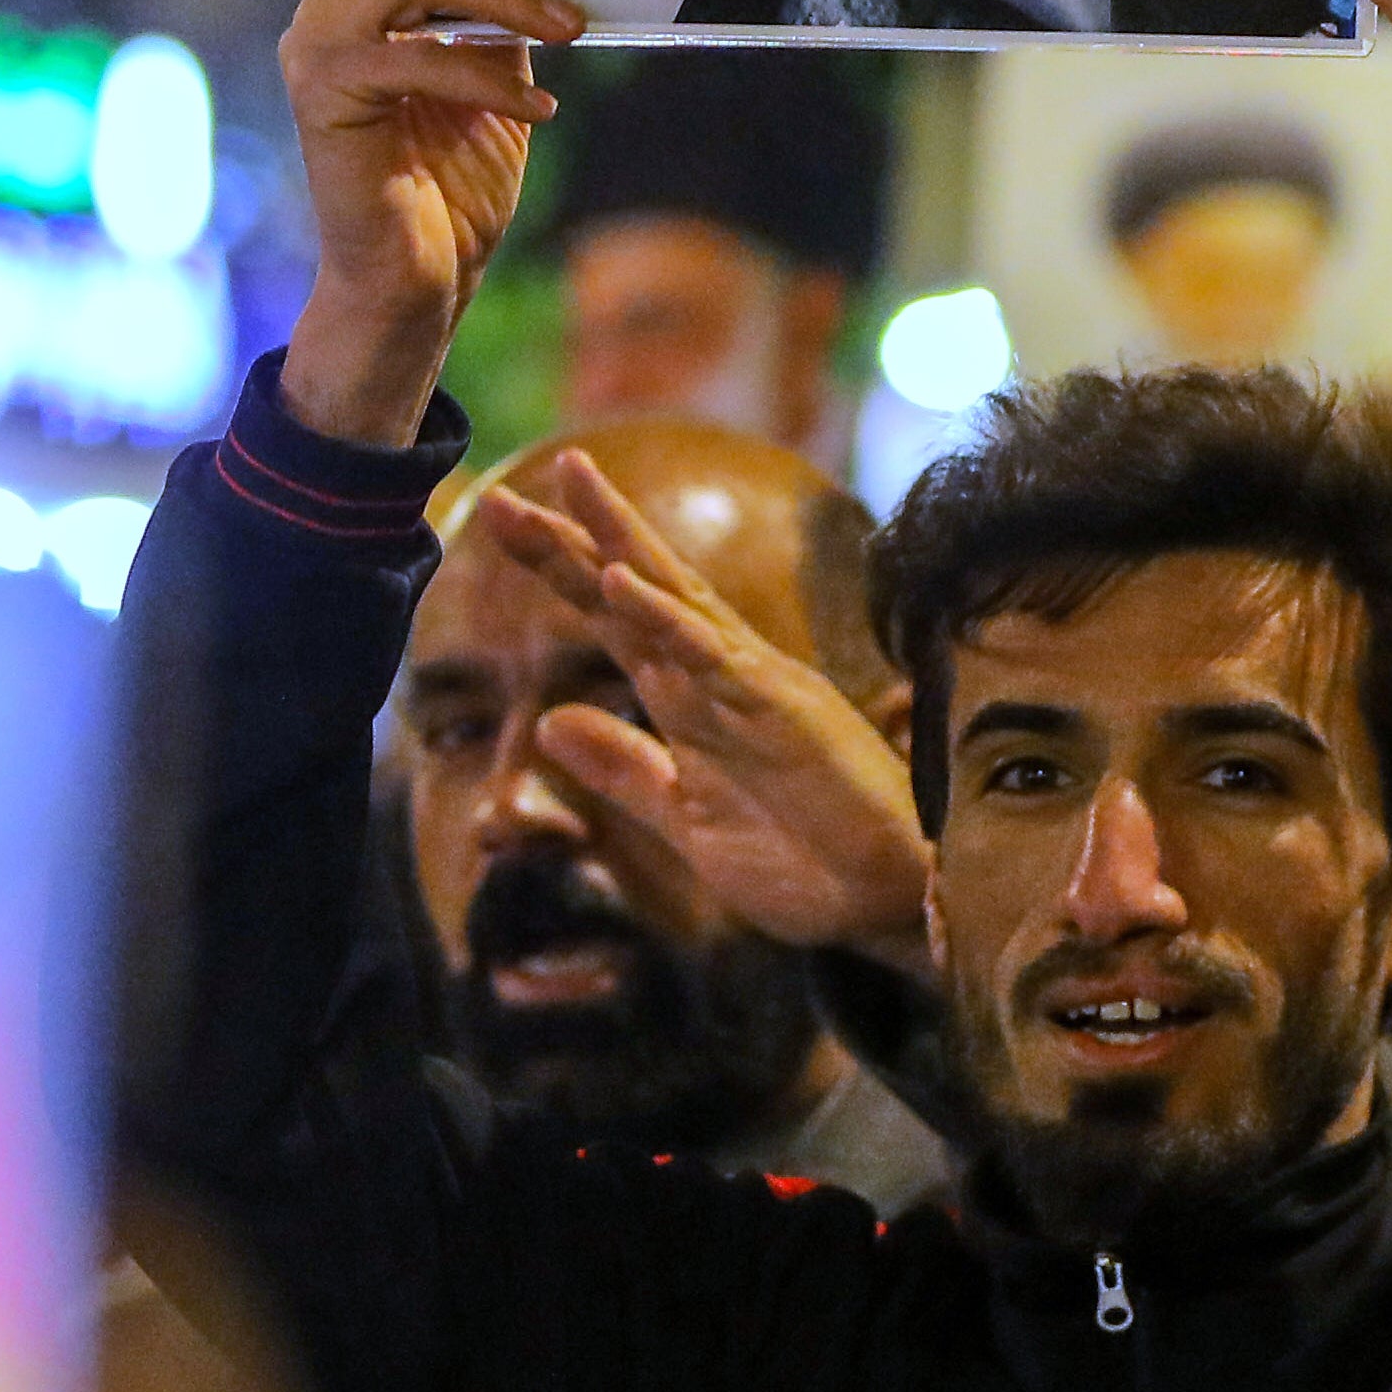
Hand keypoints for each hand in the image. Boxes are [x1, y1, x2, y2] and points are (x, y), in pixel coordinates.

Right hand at [275, 0, 581, 446]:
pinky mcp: (331, 103)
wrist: (416, 281)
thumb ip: (501, 17)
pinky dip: (488, 75)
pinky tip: (540, 105)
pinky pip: (417, 59)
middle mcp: (330, 7)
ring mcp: (323, 52)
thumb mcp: (497, 79)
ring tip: (568, 30)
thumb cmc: (456, 181)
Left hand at [475, 452, 934, 969]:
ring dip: (616, 545)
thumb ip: (624, 769)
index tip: (503, 517)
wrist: (888, 903)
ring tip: (567, 488)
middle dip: (575, 534)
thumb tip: (550, 723)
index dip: (563, 568)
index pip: (616, 620)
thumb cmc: (804, 863)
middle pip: (638, 589)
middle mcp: (722, 677)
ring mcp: (754, 686)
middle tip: (508, 489)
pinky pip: (713, 657)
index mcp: (695, 702)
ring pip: (674, 600)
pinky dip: (665, 618)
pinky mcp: (782, 710)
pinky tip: (619, 582)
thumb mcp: (684, 819)